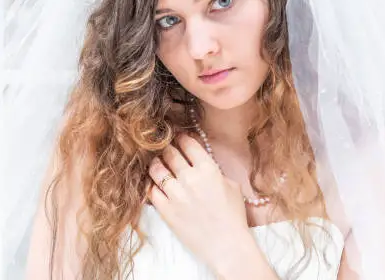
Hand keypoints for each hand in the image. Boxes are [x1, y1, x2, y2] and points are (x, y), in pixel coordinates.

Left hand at [147, 134, 253, 275]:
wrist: (227, 246)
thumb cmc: (233, 217)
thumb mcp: (231, 186)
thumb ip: (214, 170)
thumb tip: (200, 161)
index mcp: (208, 169)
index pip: (188, 143)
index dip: (181, 138)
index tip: (178, 138)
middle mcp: (190, 178)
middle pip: (169, 153)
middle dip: (167, 148)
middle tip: (166, 149)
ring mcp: (176, 195)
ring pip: (156, 169)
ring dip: (156, 164)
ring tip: (158, 164)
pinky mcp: (166, 211)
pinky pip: (151, 191)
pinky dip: (152, 185)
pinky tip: (155, 184)